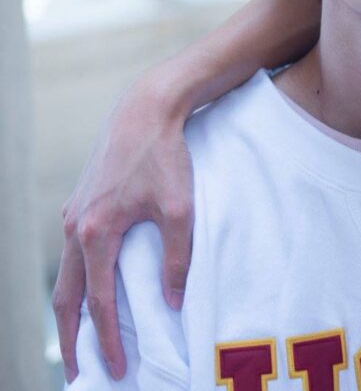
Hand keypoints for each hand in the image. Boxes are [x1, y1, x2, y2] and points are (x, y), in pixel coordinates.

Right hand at [52, 71, 194, 381]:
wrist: (145, 111)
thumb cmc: (167, 158)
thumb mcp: (181, 209)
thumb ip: (177, 259)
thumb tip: (171, 304)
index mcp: (97, 233)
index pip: (99, 302)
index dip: (106, 338)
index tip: (115, 368)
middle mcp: (76, 229)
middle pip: (66, 297)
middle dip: (73, 338)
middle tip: (79, 374)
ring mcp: (73, 216)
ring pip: (64, 276)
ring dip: (71, 312)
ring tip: (79, 342)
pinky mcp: (80, 206)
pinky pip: (72, 256)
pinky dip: (76, 283)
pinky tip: (89, 293)